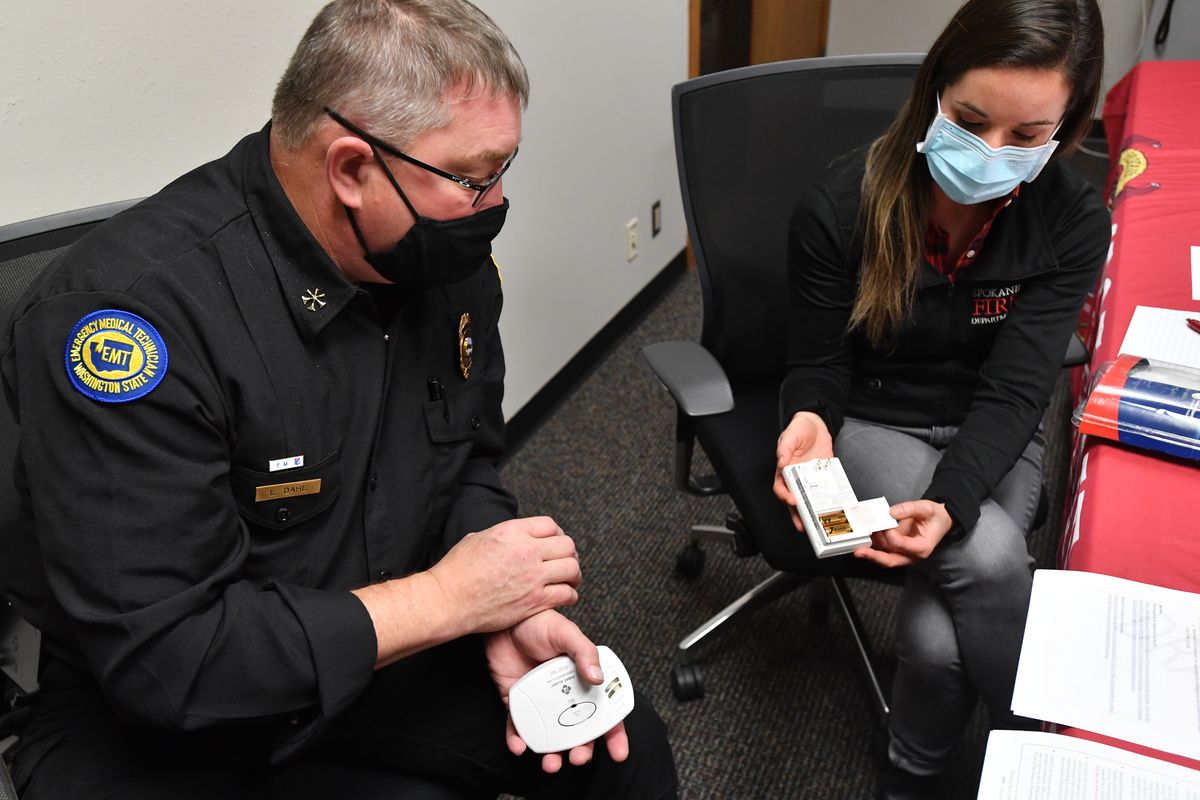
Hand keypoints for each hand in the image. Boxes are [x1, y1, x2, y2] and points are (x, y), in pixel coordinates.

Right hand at [428, 516, 579, 634]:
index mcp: (512, 532)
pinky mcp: (534, 601)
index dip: (556, 534)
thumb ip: (504, 535)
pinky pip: (566, 594)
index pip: (550, 525)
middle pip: (567, 545)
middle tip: (566, 560)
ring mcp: (532, 577)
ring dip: (574, 573)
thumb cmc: (456, 570)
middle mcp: (526, 551)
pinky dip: (570, 594)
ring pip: (572, 569)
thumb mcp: (478, 538)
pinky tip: (565, 595)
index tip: (555, 542)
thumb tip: (515, 537)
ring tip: (570, 578)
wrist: (448, 600)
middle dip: (568, 552)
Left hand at [486, 610, 629, 772]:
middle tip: (578, 757)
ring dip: (552, 753)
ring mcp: (541, 702)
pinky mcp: (517, 704)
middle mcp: (564, 695)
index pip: (604, 709)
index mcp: (582, 679)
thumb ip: (584, 652)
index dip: (613, 732)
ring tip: (551, 764)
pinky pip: (519, 728)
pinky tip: (519, 746)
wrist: (503, 621)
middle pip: (579, 730)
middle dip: (582, 749)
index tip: (618, 752)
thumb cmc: (538, 622)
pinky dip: (518, 740)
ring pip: (550, 735)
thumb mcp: (566, 633)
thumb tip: (598, 678)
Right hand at [773, 411, 833, 529]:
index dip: (785, 495)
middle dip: (797, 514)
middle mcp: (797, 477)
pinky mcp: (823, 477)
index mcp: (785, 469)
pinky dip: (827, 499)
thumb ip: (785, 448)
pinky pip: (824, 490)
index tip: (791, 500)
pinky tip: (832, 506)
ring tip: (816, 522)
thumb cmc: (799, 429)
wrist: (816, 424)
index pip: (781, 487)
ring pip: (809, 499)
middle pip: (795, 499)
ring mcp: (810, 479)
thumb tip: (781, 461)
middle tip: (803, 524)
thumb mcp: (791, 435)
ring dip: (812, 511)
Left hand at [853, 499, 953, 567]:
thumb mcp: (926, 508)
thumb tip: (892, 512)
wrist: (940, 520)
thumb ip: (909, 509)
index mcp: (922, 547)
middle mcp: (912, 555)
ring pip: (884, 556)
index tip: (886, 522)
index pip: (901, 545)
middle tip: (859, 551)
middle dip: (873, 556)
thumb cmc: (935, 517)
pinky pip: (883, 550)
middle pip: (890, 560)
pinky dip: (873, 544)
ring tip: (860, 538)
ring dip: (870, 549)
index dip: (890, 534)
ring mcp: (903, 553)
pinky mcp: (897, 549)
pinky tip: (865, 537)